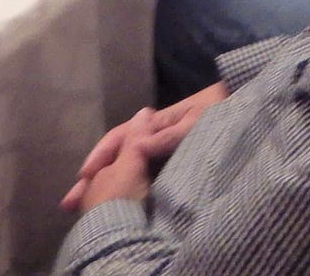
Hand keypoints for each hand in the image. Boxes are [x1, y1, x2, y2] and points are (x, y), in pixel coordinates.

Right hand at [61, 83, 227, 212]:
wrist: (240, 102)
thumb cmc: (219, 109)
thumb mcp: (196, 121)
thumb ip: (170, 134)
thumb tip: (137, 145)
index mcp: (156, 123)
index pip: (120, 138)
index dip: (101, 156)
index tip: (84, 175)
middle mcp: (153, 135)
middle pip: (116, 155)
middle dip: (92, 177)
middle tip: (69, 202)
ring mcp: (160, 147)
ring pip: (124, 166)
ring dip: (103, 184)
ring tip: (83, 207)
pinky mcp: (170, 160)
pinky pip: (139, 174)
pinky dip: (121, 187)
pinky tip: (115, 202)